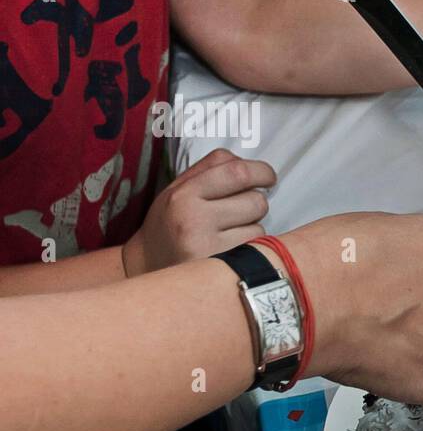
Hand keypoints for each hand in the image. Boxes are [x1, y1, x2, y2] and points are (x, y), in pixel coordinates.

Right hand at [123, 149, 275, 275]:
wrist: (146, 264)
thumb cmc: (170, 223)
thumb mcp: (179, 189)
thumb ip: (211, 170)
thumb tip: (251, 166)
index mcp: (183, 193)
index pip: (237, 171)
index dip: (261, 171)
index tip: (267, 177)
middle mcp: (192, 217)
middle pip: (255, 199)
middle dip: (257, 201)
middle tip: (243, 208)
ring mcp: (206, 244)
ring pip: (259, 225)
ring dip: (253, 225)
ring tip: (230, 230)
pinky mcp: (218, 265)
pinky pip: (254, 247)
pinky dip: (250, 245)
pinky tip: (230, 246)